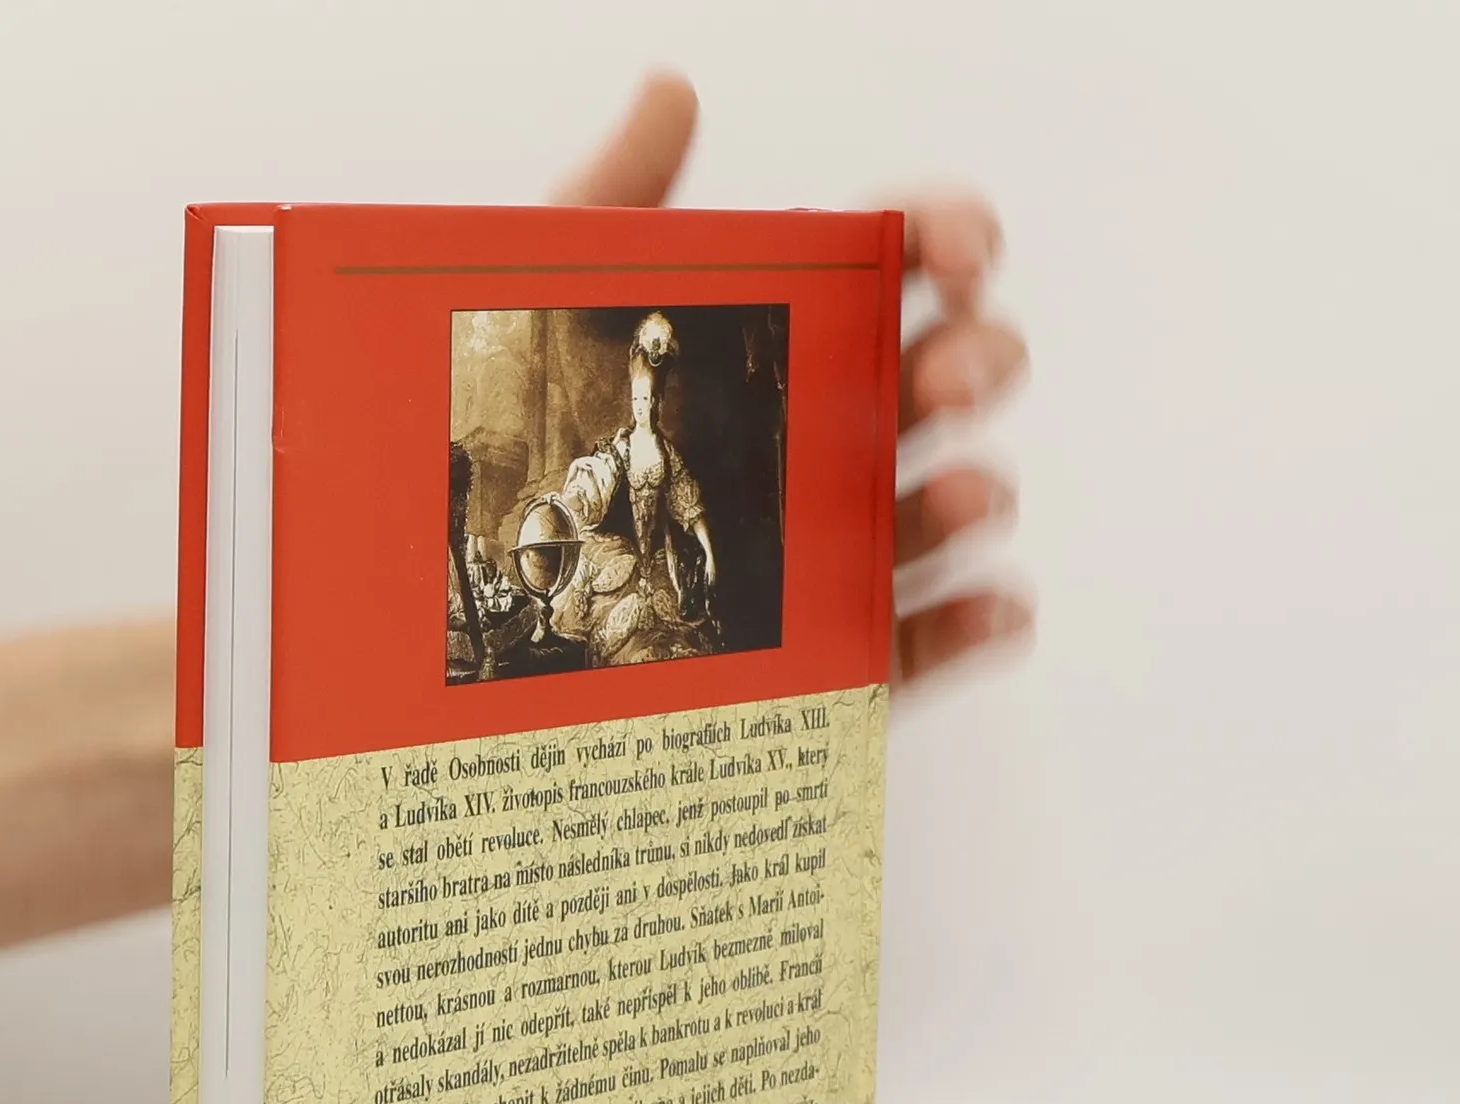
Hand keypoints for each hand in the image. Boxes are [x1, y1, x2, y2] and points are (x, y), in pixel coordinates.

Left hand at [553, 71, 1031, 686]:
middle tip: (946, 375)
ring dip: (975, 491)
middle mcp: (816, 442)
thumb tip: (670, 91)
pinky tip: (993, 600)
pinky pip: (915, 643)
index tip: (955, 247)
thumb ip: (609, 200)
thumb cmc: (508, 459)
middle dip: (976, 360)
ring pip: (939, 510)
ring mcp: (828, 552)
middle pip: (940, 382)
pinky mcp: (823, 656)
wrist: (466, 636)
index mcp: (776, 347)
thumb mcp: (542, 313)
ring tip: (954, 492)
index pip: (894, 268)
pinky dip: (974, 620)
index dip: (947, 238)